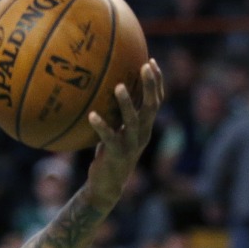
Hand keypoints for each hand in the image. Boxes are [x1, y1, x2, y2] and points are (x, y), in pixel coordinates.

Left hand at [85, 59, 164, 209]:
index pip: (157, 100)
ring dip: (127, 103)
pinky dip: (101, 126)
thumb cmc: (109, 154)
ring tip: (118, 87)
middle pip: (152, 106)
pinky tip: (92, 116)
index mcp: (145, 127)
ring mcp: (131, 145)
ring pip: (133, 121)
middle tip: (144, 66)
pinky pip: (109, 137)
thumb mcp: (116, 132)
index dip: (156, 82)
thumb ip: (116, 116)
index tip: (151, 61)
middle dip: (150, 85)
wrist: (107, 186)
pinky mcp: (116, 155)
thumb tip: (102, 93)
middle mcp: (142, 134)